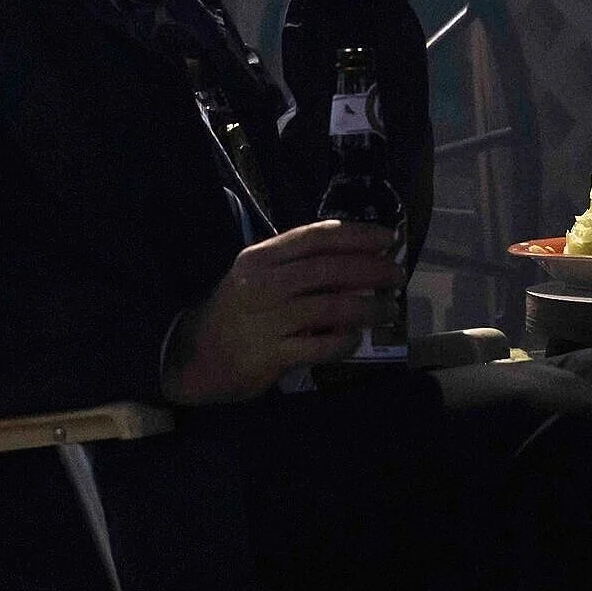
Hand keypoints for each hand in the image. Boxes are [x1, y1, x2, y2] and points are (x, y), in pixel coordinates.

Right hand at [161, 221, 401, 403]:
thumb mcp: (258, 277)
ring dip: (367, 307)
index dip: (356, 235)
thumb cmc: (237, 311)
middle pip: (327, 269)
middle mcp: (264, 284)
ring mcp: (267, 320)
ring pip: (329, 307)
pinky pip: (319, 346)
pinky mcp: (271, 354)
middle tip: (397, 274)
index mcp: (262, 258)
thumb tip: (355, 262)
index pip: (315, 237)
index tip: (387, 237)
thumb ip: (298, 267)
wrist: (195, 355)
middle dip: (369, 269)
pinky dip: (343, 342)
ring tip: (389, 309)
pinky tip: (356, 339)